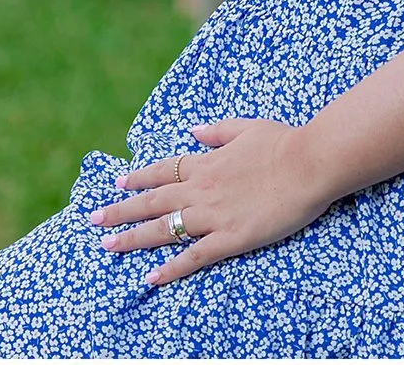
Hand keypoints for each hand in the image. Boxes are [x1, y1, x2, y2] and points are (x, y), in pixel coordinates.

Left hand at [88, 118, 334, 286]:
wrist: (310, 162)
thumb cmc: (284, 141)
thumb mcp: (248, 127)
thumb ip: (218, 131)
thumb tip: (194, 131)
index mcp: (206, 162)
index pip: (163, 171)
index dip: (139, 178)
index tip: (118, 183)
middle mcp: (201, 189)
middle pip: (152, 202)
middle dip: (121, 210)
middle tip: (94, 219)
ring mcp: (213, 215)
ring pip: (163, 229)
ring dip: (133, 238)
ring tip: (108, 245)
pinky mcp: (230, 238)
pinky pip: (193, 256)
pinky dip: (170, 268)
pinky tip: (151, 277)